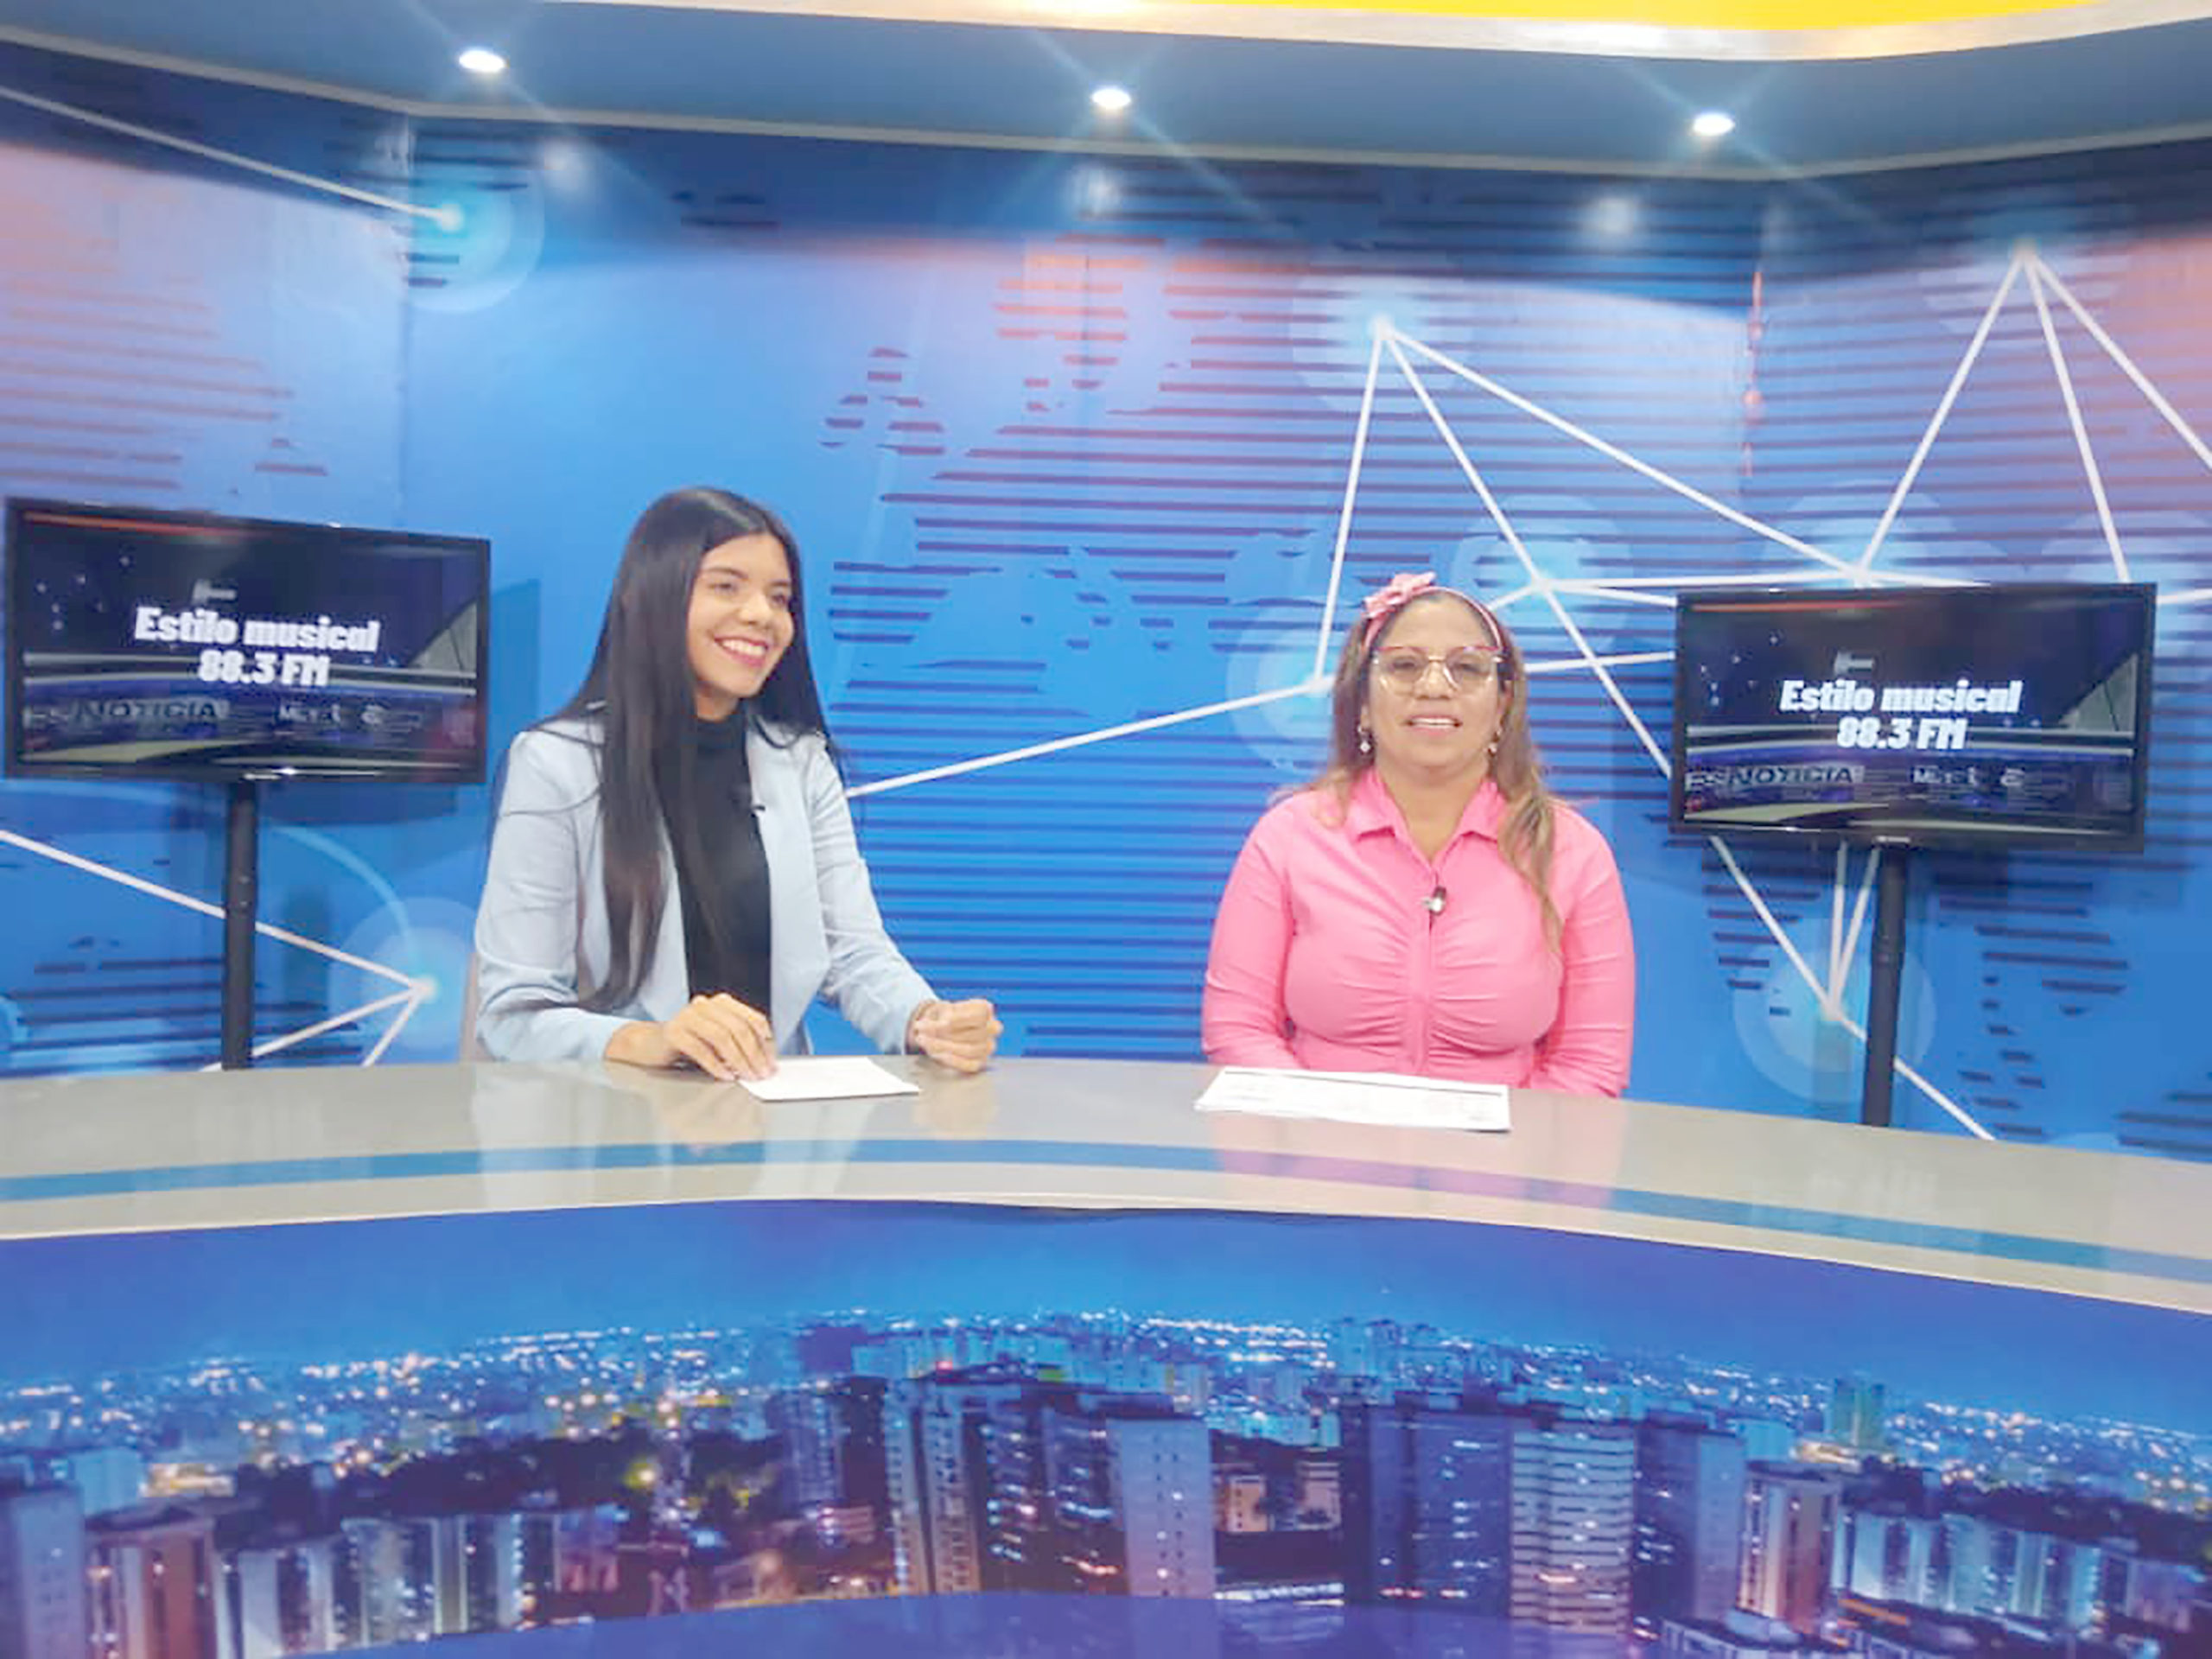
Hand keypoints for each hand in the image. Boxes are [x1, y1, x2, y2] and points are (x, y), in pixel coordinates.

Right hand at [609, 993, 775, 1081]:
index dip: (765, 1043)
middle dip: (754, 1054)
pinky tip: (724, 1075)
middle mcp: (706, 1005)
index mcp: (722, 1004)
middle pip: (739, 1028)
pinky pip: (700, 1048)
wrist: (649, 1045)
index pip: (753, 1019)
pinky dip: (716, 1064)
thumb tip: (764, 1061)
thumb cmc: (688, 1045)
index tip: (771, 1063)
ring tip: (745, 1076)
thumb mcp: (717, 1041)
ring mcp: (688, 1016)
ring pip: (722, 1036)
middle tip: (761, 1074)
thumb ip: (738, 1044)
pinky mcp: (673, 1032)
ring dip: (738, 1060)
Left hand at [906, 997, 1001, 1073]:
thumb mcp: (942, 1009)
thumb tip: (939, 1027)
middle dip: (943, 1033)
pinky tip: (936, 1054)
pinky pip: (969, 1065)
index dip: (960, 1019)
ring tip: (923, 1041)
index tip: (941, 1021)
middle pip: (972, 1034)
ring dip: (943, 1046)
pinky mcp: (980, 1061)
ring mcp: (987, 1046)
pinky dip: (951, 1060)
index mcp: (986, 1009)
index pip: (979, 1015)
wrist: (942, 1028)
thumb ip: (942, 1016)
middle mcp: (992, 1028)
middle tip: (922, 1031)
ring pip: (969, 1050)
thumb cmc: (945, 1016)